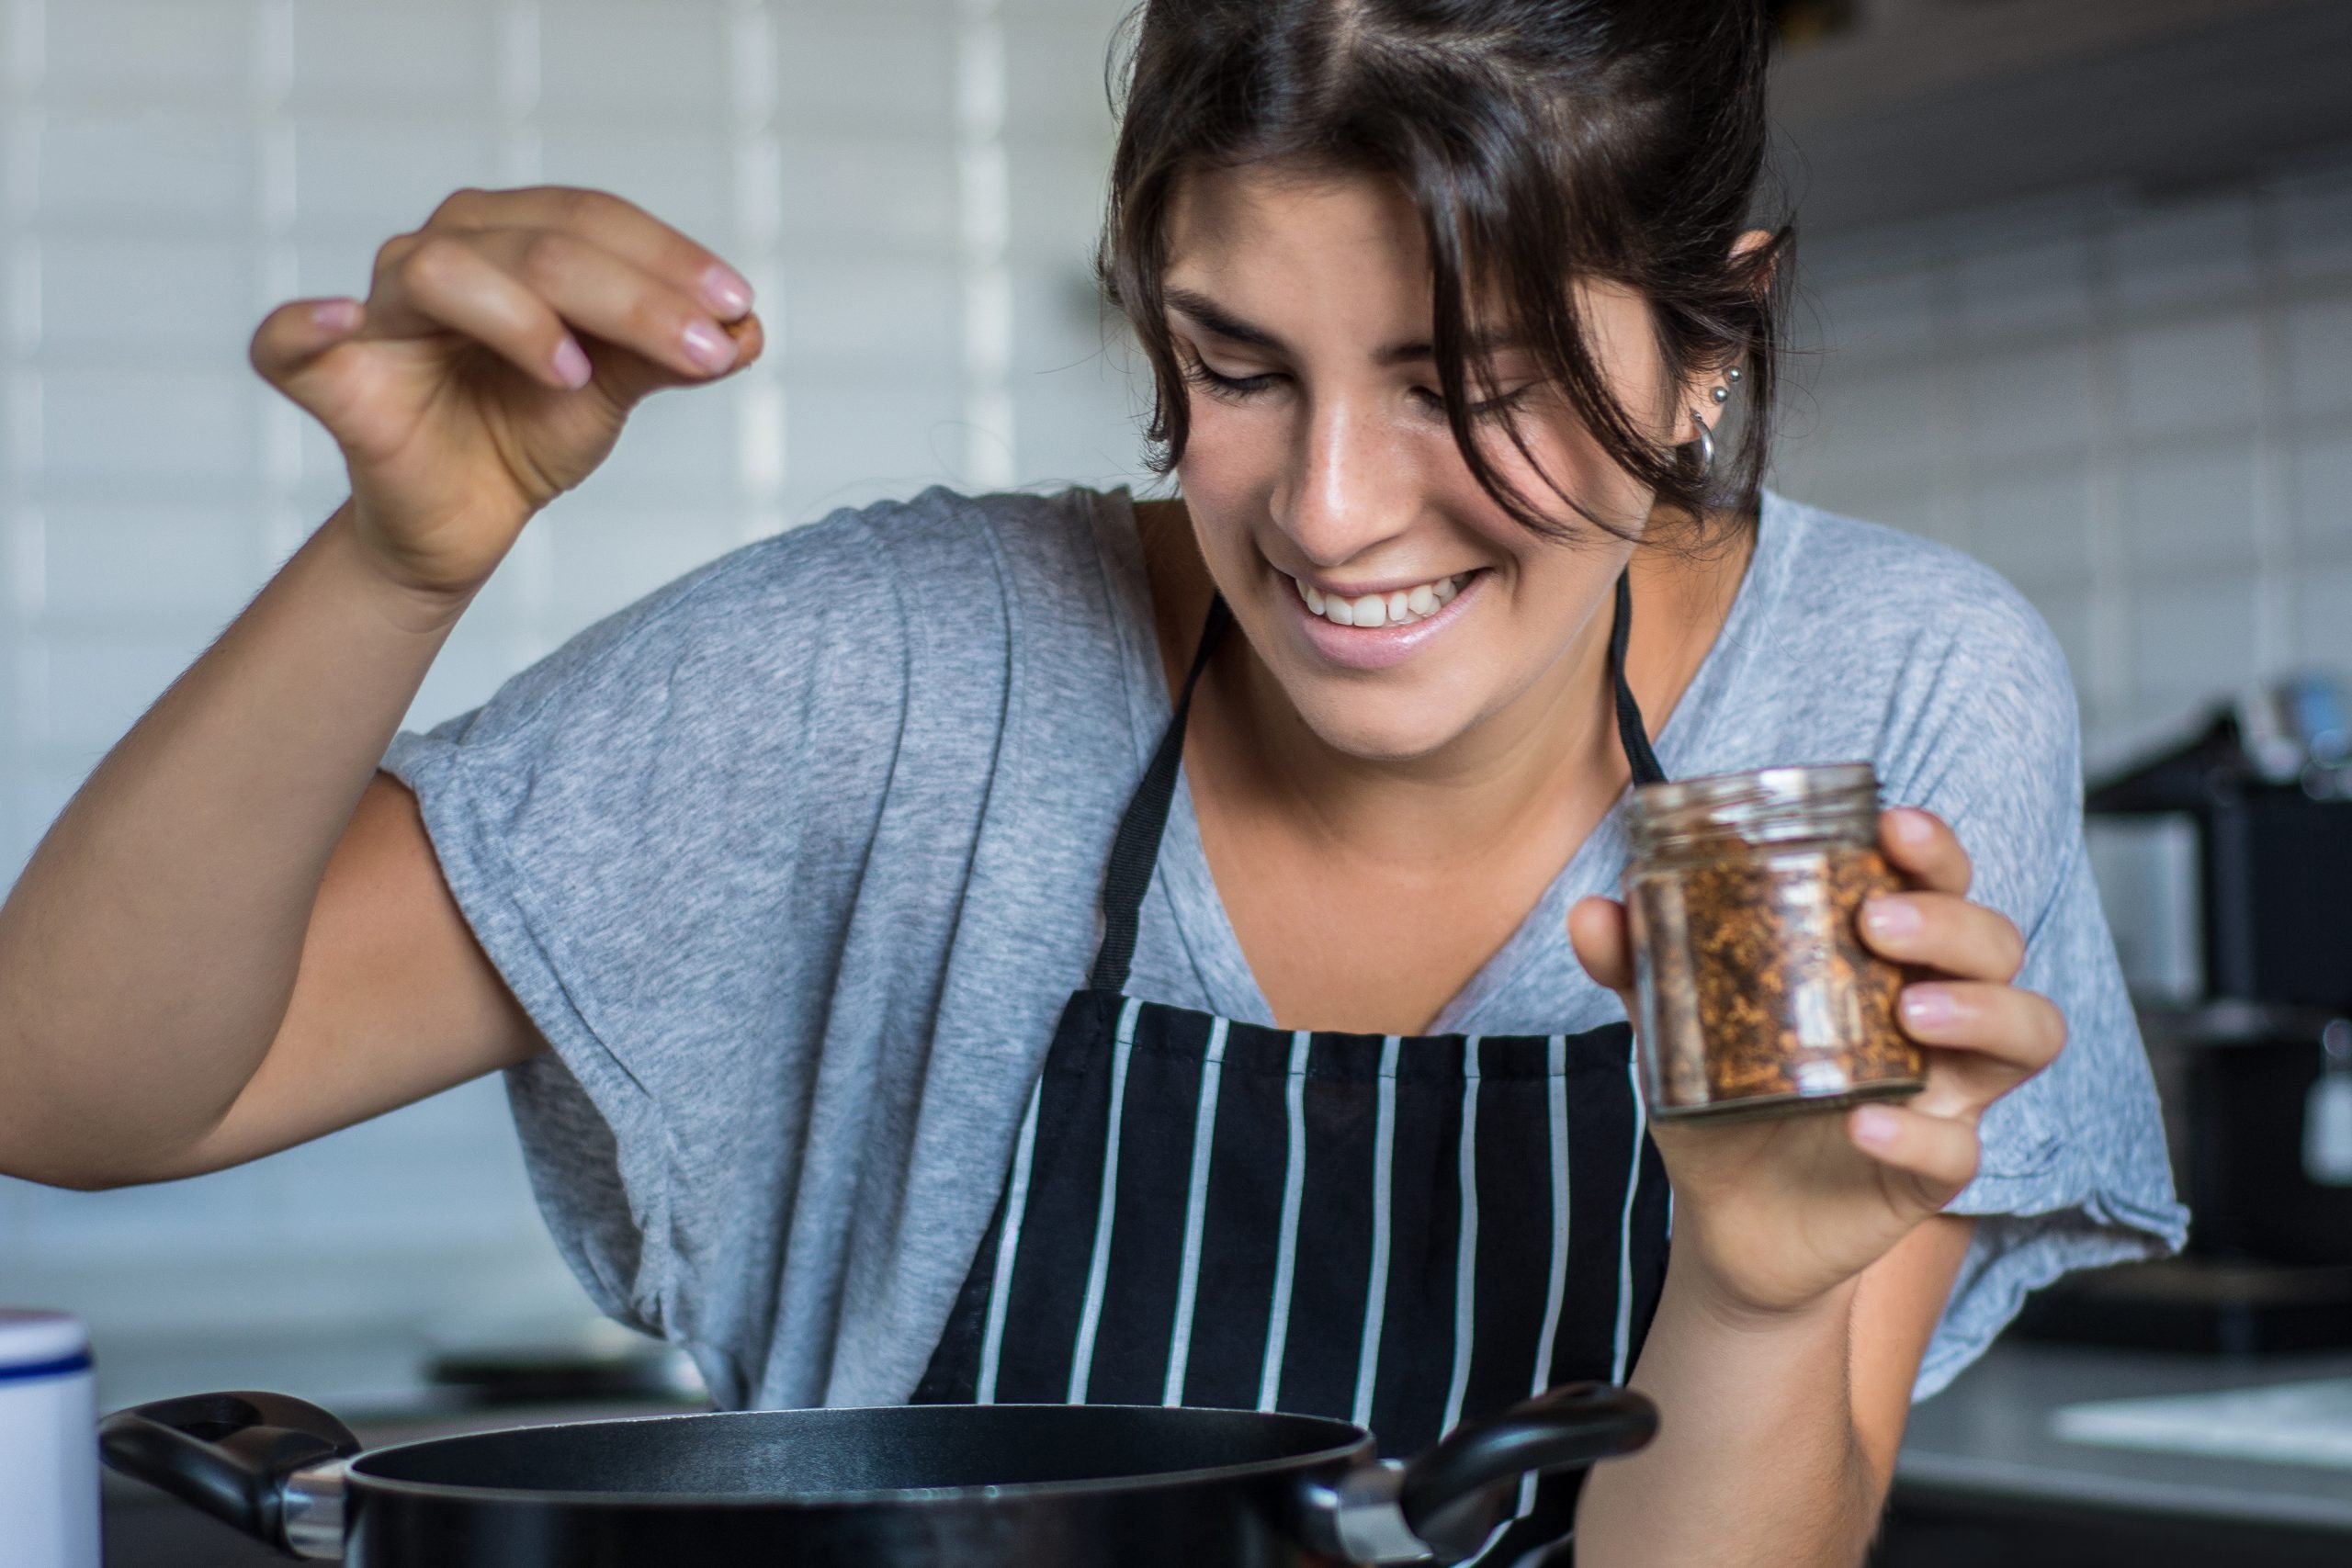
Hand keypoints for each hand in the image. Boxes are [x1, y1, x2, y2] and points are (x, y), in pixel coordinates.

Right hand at [249, 186, 765, 608]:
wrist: (470, 524)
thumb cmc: (530, 431)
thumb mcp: (614, 392)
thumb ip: (671, 356)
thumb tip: (749, 329)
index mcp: (511, 238)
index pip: (593, 221)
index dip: (669, 261)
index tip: (738, 310)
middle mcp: (442, 253)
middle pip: (537, 246)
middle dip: (634, 297)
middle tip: (707, 352)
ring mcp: (379, 311)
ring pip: (443, 270)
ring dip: (522, 316)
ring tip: (579, 377)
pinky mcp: (328, 377)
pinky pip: (289, 340)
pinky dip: (308, 324)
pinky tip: (343, 320)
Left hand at [1568, 806, 2063, 1319]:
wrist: (1726, 1220)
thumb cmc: (1727, 1100)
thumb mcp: (1676, 1027)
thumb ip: (1642, 968)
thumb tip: (1596, 912)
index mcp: (1884, 960)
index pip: (1939, 885)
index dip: (1935, 849)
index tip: (1891, 824)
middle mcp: (1934, 1016)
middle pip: (1997, 945)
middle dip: (1952, 920)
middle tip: (1878, 921)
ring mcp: (1945, 1092)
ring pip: (2026, 1033)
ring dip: (1980, 1007)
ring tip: (1911, 1008)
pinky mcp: (1933, 1170)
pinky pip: (1959, 1148)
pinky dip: (1917, 1131)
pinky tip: (1864, 1122)